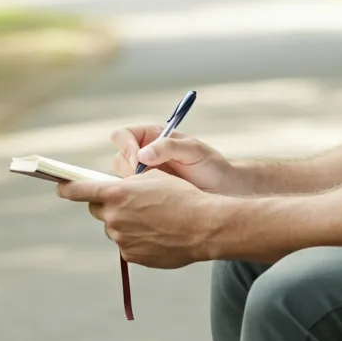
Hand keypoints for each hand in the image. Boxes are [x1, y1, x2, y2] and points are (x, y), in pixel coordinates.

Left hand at [57, 173, 218, 268]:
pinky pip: (127, 244)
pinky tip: (158, 233)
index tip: (60, 187)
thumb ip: (127, 183)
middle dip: (108, 204)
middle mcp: (114, 217)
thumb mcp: (153, 177)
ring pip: (115, 227)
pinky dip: (137, 238)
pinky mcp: (131, 256)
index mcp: (117, 193)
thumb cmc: (181, 195)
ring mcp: (121, 239)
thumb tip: (114, 189)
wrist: (202, 226)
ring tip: (154, 218)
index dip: (67, 188)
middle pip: (98, 209)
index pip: (79, 190)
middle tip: (129, 201)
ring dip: (126, 222)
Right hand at [109, 125, 238, 192]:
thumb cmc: (211, 166)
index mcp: (152, 137)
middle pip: (118, 160)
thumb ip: (169, 147)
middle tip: (150, 181)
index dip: (126, 146)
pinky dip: (138, 202)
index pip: (122, 135)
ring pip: (120, 182)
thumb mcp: (194, 151)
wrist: (224, 192)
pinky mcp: (145, 198)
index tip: (138, 161)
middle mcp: (143, 156)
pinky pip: (130, 200)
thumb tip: (142, 154)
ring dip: (134, 188)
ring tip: (159, 193)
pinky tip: (157, 205)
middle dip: (129, 171)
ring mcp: (143, 179)